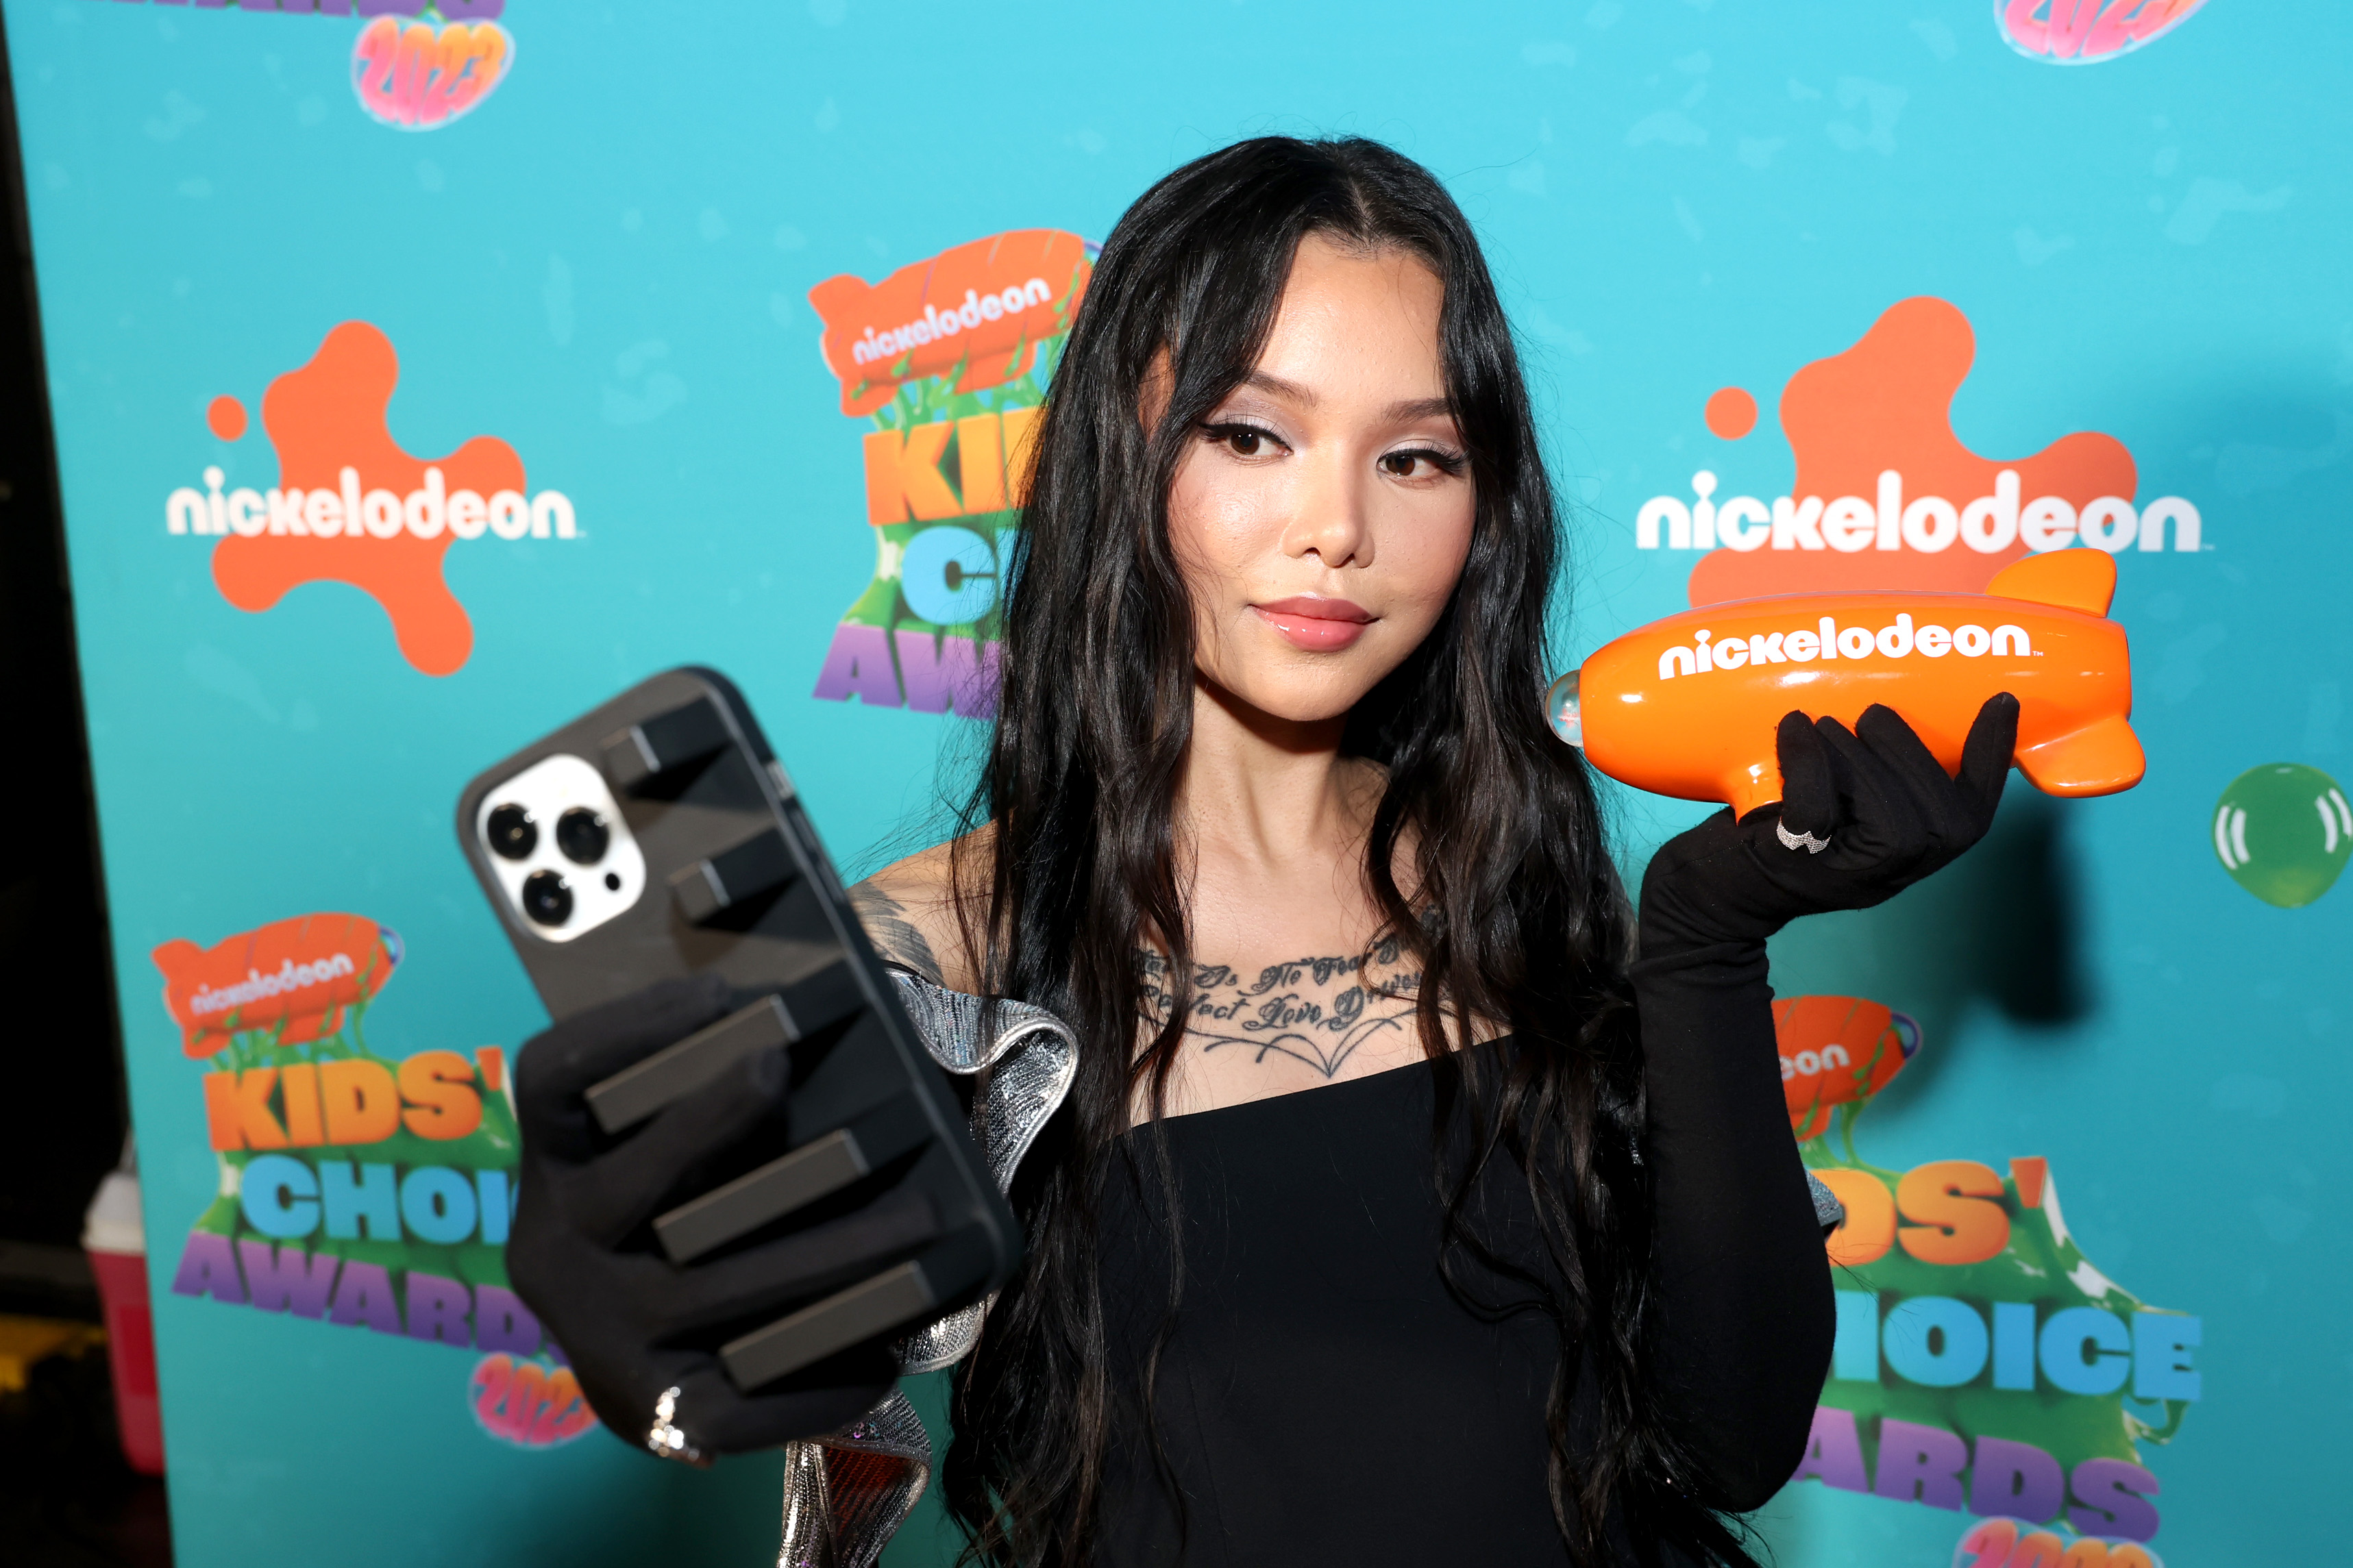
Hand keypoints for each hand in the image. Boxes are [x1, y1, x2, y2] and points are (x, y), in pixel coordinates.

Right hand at [507, 975, 938, 1456]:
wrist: (623, 1371)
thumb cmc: (663, 1221)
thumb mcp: (647, 1152)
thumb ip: (697, 1097)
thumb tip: (801, 1031)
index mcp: (552, 1169)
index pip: (551, 1082)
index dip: (621, 1030)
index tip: (713, 991)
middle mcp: (558, 1251)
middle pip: (634, 1177)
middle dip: (709, 1115)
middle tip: (782, 1066)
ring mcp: (602, 1336)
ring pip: (722, 1289)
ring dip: (833, 1252)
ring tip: (923, 1218)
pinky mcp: (653, 1414)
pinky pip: (745, 1401)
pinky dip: (822, 1378)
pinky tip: (888, 1349)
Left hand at [1637, 695, 2018, 953]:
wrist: (1708, 889)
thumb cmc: (1774, 829)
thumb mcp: (1839, 806)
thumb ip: (1875, 773)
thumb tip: (1890, 697)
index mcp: (1908, 857)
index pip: (1974, 817)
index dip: (1993, 761)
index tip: (2001, 700)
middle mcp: (1886, 876)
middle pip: (1941, 819)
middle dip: (1910, 750)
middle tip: (1869, 715)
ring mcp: (1840, 877)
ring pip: (1887, 816)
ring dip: (1856, 753)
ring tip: (1825, 725)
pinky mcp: (1791, 865)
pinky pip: (1815, 811)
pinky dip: (1806, 761)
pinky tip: (1792, 727)